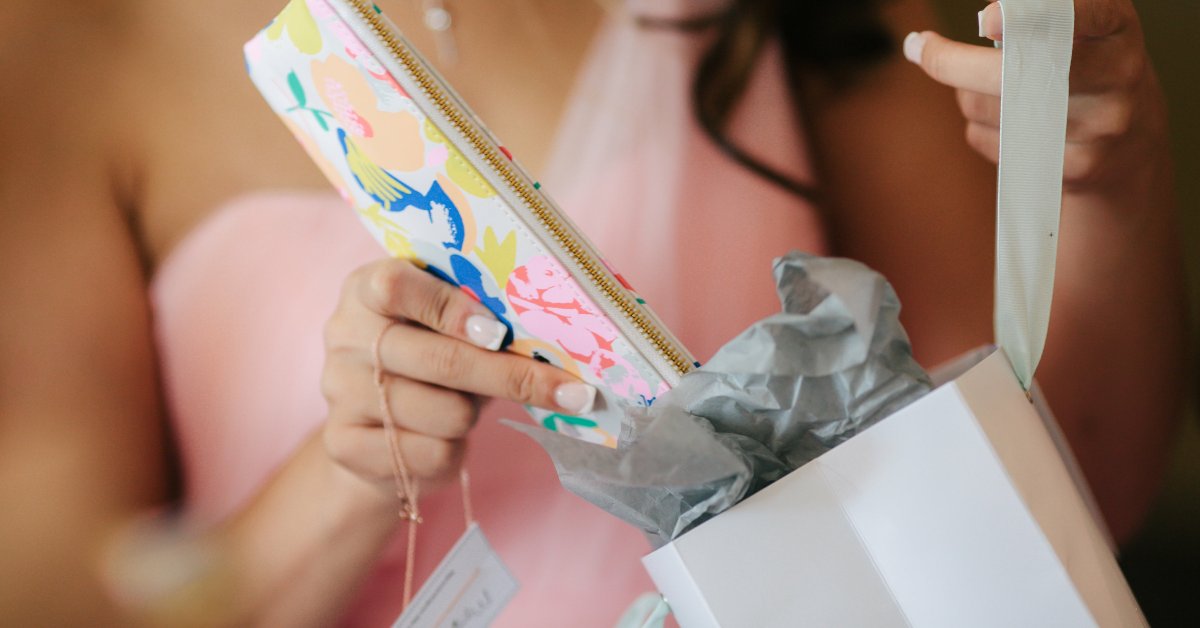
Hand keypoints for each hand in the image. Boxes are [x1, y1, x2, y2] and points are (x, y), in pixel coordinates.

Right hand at [320, 258, 597, 491]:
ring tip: (465, 405)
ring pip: (445, 413)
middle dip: (511, 376)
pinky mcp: (344, 443)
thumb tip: (563, 335)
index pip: (395, 287)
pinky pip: (431, 454)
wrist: (375, 427)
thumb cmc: (430, 354)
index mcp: (367, 288)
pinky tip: (444, 438)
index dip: (451, 309)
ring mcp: (339, 391)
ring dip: (473, 414)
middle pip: (439, 360)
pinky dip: (455, 450)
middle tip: (571, 391)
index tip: (501, 333)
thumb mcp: (450, 324)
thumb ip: (484, 316)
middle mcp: (344, 335)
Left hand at [903, 0, 1167, 192]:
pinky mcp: (1076, 167)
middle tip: (920, 47)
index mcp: (1117, 28)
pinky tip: (1010, 129)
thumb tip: (951, 33)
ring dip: (971, 97)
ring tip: (995, 93)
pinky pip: (995, 144)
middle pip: (1015, 73)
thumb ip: (1036, 18)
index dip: (1030, 16)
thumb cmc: (1087, 69)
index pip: (1084, 12)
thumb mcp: (1083, 32)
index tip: (986, 21)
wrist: (1132, 146)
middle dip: (953, 62)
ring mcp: (1100, 126)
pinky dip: (983, 131)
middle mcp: (1117, 74)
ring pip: (991, 108)